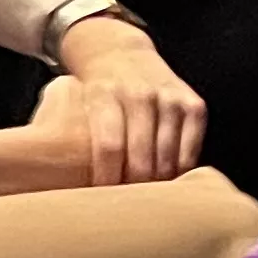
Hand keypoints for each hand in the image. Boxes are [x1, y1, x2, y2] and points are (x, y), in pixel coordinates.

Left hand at [47, 12, 204, 185]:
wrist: (120, 51)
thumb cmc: (93, 91)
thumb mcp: (75, 101)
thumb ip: (74, 134)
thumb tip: (64, 183)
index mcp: (105, 94)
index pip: (110, 146)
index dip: (108, 178)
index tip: (103, 197)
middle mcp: (139, 94)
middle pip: (141, 157)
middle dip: (134, 187)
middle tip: (127, 205)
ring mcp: (169, 98)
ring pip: (168, 158)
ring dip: (158, 184)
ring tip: (146, 199)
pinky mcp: (193, 105)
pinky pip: (190, 151)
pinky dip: (180, 171)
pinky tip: (167, 181)